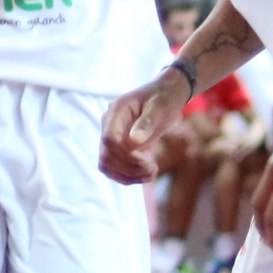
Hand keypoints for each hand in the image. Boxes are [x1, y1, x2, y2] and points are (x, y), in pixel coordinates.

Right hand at [99, 67, 193, 184]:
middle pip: (106, 155)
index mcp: (116, 112)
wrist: (165, 95)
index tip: (147, 162)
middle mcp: (109, 124)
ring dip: (127, 175)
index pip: (109, 139)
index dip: (125, 155)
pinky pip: (114, 167)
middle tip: (153, 170)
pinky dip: (127, 176)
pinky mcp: (118, 146)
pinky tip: (145, 176)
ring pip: (107, 164)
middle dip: (129, 168)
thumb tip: (133, 141)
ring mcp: (112, 136)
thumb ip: (146, 123)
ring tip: (151, 176)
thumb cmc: (164, 98)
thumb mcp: (160, 108)